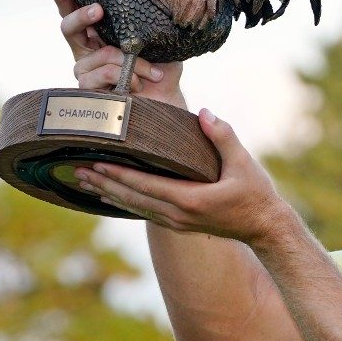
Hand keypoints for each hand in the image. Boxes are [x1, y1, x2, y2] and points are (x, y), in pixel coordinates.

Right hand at [53, 0, 186, 107]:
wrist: (166, 101)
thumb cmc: (161, 70)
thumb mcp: (157, 42)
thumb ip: (146, 24)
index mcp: (98, 35)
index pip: (74, 12)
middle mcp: (86, 51)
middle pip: (68, 27)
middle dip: (82, 15)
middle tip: (99, 9)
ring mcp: (84, 71)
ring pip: (100, 54)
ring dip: (129, 60)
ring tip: (151, 72)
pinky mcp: (88, 90)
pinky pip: (105, 72)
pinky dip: (126, 76)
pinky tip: (138, 84)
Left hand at [74, 109, 289, 242]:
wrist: (265, 227)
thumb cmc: (256, 193)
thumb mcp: (244, 162)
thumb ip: (223, 136)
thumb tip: (204, 113)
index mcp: (190, 199)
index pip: (145, 185)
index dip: (119, 174)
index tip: (97, 162)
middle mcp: (178, 214)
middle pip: (132, 198)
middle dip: (104, 182)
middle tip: (76, 169)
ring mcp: (177, 222)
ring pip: (134, 207)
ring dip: (109, 193)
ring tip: (84, 181)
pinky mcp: (180, 224)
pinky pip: (145, 211)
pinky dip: (124, 201)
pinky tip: (110, 195)